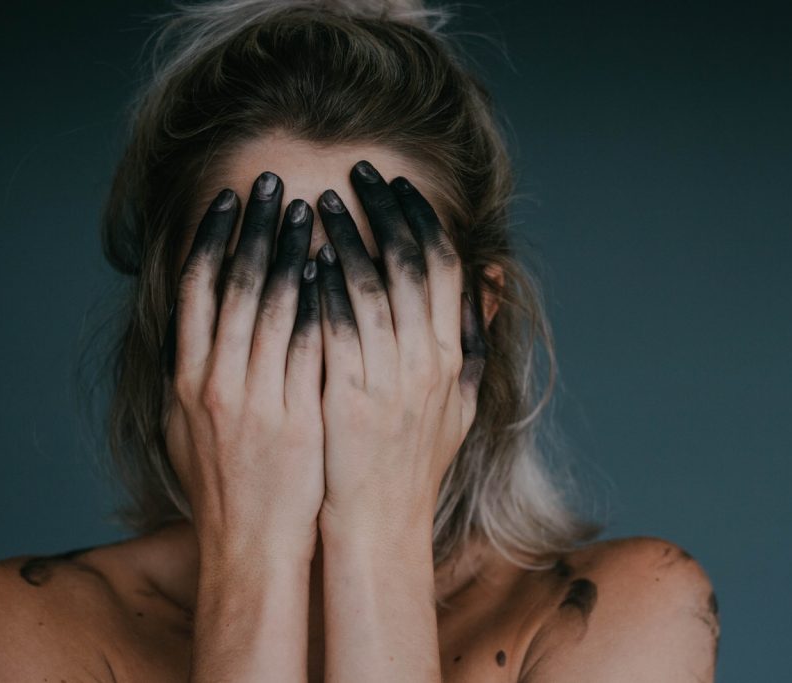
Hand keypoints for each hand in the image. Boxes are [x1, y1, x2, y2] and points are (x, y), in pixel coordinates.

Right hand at [162, 171, 324, 563]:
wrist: (250, 545)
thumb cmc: (221, 485)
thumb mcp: (185, 426)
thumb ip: (189, 372)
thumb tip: (192, 324)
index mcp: (186, 379)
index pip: (195, 290)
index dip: (210, 238)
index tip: (227, 201)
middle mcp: (214, 381)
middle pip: (234, 284)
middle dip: (254, 227)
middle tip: (272, 182)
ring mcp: (256, 399)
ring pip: (273, 305)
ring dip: (291, 250)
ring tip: (308, 209)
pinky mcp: (296, 415)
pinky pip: (311, 344)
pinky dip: (321, 301)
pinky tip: (335, 268)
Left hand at [313, 160, 485, 537]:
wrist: (379, 525)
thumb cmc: (413, 464)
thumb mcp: (461, 403)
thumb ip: (474, 339)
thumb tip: (490, 277)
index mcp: (452, 357)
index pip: (445, 267)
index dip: (423, 219)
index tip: (398, 186)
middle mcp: (427, 361)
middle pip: (410, 264)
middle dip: (385, 210)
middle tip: (358, 173)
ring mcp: (388, 379)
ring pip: (370, 286)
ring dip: (345, 238)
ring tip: (321, 204)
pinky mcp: (346, 396)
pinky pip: (334, 328)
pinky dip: (320, 287)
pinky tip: (301, 260)